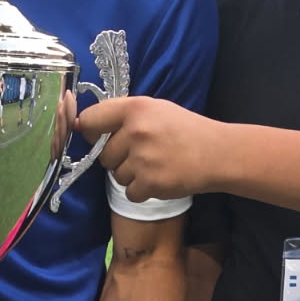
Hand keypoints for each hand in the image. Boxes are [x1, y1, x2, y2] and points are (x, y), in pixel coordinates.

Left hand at [76, 97, 220, 203]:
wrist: (217, 153)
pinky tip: (159, 179)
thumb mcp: (155, 109)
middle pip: (104, 154)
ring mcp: (142, 159)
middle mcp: (135, 131)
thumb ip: (122, 115)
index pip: (91, 119)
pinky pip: (129, 192)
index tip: (96, 137)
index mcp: (134, 108)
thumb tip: (82, 125)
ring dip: (131, 175)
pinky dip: (141, 190)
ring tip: (154, 165)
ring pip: (116, 175)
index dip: (90, 131)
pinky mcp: (150, 183)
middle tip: (142, 154)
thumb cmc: (184, 129)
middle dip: (118, 158)